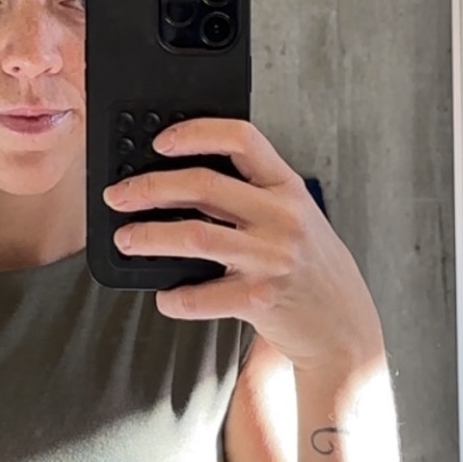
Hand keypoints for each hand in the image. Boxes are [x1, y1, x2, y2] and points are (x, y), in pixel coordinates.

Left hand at [101, 117, 382, 374]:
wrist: (344, 329)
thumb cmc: (310, 270)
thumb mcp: (294, 218)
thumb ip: (252, 197)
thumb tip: (181, 182)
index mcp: (288, 188)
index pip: (242, 138)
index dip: (195, 132)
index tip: (161, 141)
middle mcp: (283, 217)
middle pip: (202, 185)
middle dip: (149, 187)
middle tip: (118, 195)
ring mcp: (273, 258)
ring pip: (193, 236)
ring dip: (148, 237)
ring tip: (125, 240)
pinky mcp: (261, 299)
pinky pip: (201, 295)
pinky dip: (173, 297)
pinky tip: (164, 297)